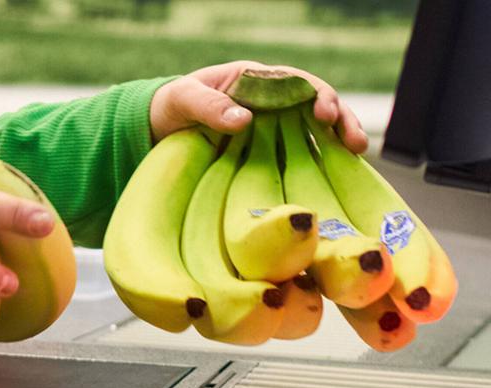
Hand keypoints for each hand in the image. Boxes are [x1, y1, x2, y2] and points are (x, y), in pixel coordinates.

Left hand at [150, 61, 368, 153]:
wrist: (154, 131)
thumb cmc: (169, 107)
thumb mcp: (183, 100)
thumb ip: (209, 106)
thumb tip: (244, 118)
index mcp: (256, 80)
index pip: (299, 83)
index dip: (317, 96)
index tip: (324, 113)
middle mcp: (271, 104)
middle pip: (316, 107)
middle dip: (341, 120)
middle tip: (355, 142)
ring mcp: (270, 132)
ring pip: (313, 134)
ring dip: (337, 145)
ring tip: (356, 158)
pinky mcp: (264, 158)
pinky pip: (295, 160)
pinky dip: (315, 169)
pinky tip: (332, 183)